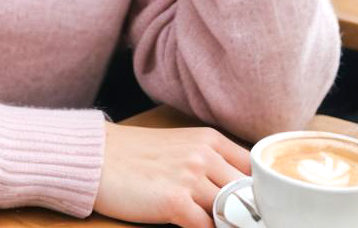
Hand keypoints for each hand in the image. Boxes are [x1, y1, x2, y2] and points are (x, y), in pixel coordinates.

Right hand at [94, 123, 250, 227]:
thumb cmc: (136, 156)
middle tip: (246, 223)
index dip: (261, 194)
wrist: (97, 157)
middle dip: (250, 215)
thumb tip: (241, 193)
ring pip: (232, 213)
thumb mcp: (180, 148)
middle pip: (249, 194)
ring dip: (229, 225)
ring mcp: (190, 177)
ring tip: (222, 225)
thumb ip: (211, 163)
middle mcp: (204, 155)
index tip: (259, 210)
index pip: (255, 169)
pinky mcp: (174, 202)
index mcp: (209, 139)